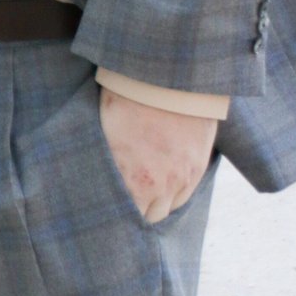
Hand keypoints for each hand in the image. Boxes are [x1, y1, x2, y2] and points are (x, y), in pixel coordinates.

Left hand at [97, 85, 218, 222]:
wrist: (167, 78)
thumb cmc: (126, 101)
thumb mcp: (105, 133)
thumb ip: (107, 165)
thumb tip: (95, 176)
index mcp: (135, 183)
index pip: (129, 218)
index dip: (119, 214)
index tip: (109, 207)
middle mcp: (163, 187)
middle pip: (152, 216)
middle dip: (138, 209)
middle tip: (126, 196)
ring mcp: (184, 176)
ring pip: (171, 205)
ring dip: (159, 200)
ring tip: (145, 186)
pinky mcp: (200, 163)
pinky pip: (187, 190)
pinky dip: (176, 189)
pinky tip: (164, 177)